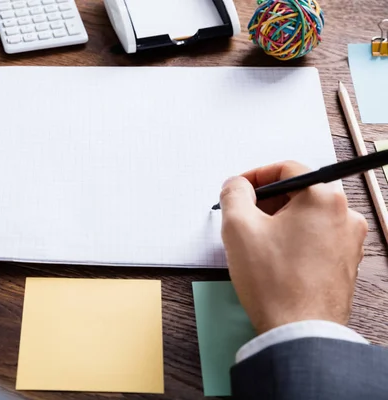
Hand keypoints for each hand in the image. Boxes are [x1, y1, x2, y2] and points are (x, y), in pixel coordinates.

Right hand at [220, 161, 367, 333]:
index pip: (287, 168)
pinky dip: (292, 240)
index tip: (239, 189)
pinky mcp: (345, 263)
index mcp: (323, 198)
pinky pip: (315, 239)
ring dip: (278, 221)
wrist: (298, 331)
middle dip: (266, 201)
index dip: (256, 175)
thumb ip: (234, 194)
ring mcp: (348, 241)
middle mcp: (344, 215)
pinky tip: (273, 259)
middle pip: (298, 192)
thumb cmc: (273, 281)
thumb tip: (237, 185)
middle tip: (243, 217)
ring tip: (256, 243)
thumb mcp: (238, 227)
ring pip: (306, 217)